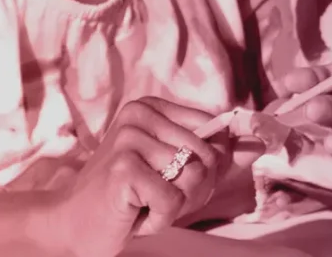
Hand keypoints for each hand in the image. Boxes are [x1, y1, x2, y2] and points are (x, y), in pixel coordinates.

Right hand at [33, 97, 249, 255]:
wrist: (73, 224)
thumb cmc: (128, 198)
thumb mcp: (175, 171)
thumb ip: (216, 156)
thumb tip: (259, 143)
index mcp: (153, 107)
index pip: (214, 130)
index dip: (208, 165)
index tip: (174, 178)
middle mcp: (140, 115)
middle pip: (209, 155)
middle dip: (193, 189)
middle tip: (157, 197)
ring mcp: (130, 139)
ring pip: (194, 178)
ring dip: (174, 205)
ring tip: (143, 203)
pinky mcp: (124, 169)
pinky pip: (173, 200)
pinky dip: (158, 218)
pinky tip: (133, 213)